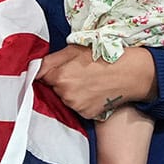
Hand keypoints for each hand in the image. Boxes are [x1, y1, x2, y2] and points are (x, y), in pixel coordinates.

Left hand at [38, 45, 156, 118]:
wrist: (129, 73)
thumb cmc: (103, 56)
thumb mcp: (74, 49)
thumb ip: (51, 60)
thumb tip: (34, 69)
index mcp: (60, 77)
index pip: (41, 78)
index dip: (50, 72)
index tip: (58, 70)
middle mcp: (66, 95)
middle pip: (54, 89)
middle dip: (61, 82)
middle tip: (79, 73)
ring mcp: (77, 107)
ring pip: (66, 99)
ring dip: (72, 92)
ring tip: (89, 82)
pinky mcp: (87, 114)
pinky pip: (78, 108)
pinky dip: (83, 101)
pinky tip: (94, 92)